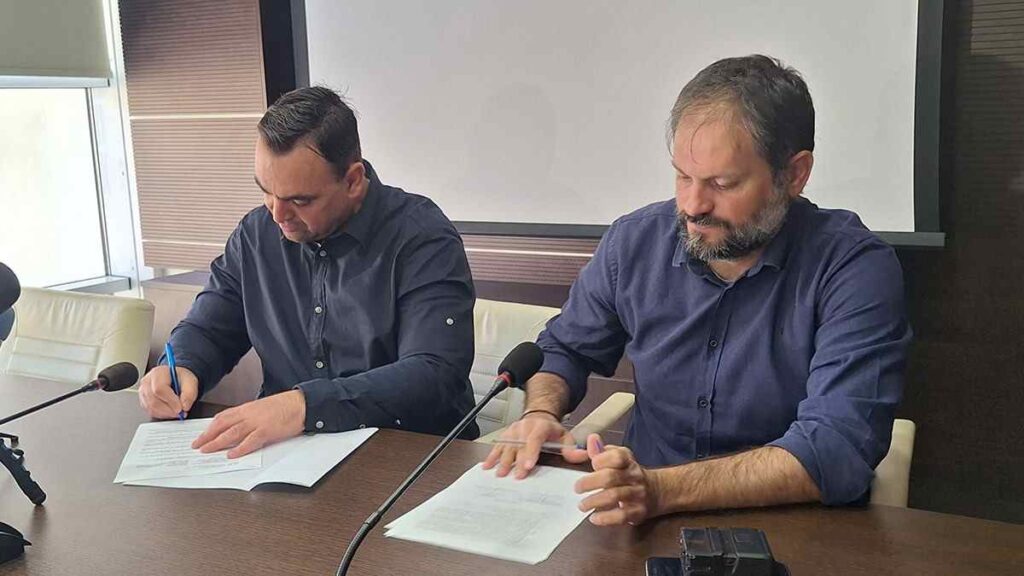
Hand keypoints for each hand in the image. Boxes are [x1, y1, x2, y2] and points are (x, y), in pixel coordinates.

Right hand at [138, 364, 198, 419]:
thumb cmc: (180, 378)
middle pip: (153, 400)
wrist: (176, 378)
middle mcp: (147, 382)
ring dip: (166, 413)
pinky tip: (170, 411)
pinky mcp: (143, 401)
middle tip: (180, 413)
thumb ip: (189, 393)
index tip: (180, 408)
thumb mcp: (191, 381)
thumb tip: (184, 406)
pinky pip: (150, 411)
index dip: (170, 401)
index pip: (159, 389)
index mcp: (158, 373)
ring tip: (176, 412)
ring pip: (151, 408)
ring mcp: (143, 391)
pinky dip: (161, 414)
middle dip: (169, 410)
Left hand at [192, 390, 306, 458]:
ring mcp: (257, 422)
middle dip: (207, 436)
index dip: (210, 427)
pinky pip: (250, 441)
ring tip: (206, 450)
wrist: (301, 403)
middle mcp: (249, 414)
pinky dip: (239, 449)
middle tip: (196, 445)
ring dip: (217, 442)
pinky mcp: (267, 431)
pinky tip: (231, 454)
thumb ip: (250, 416)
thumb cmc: (285, 406)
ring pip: (231, 433)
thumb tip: (239, 427)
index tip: (202, 435)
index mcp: (247, 408)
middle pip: (222, 425)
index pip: (223, 417)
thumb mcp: (263, 408)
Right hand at [482, 411, 587, 478]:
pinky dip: (491, 456)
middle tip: (517, 476)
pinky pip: (497, 446)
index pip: (535, 439)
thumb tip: (582, 455)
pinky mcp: (505, 435)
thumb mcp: (565, 437)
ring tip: (500, 474)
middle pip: (519, 446)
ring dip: (503, 460)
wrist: (539, 416)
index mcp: (540, 426)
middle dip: (517, 462)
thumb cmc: (551, 430)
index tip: (529, 465)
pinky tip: (487, 466)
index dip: (531, 452)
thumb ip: (571, 449)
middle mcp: (524, 427)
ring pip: (506, 446)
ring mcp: (513, 431)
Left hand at [576, 434, 659, 525]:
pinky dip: (605, 518)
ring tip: (582, 505)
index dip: (602, 459)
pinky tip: (594, 518)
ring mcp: (637, 494)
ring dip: (594, 501)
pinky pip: (622, 516)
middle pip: (611, 477)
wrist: (656, 491)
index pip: (618, 456)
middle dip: (590, 482)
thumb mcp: (618, 458)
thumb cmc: (628, 474)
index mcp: (628, 461)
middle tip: (577, 488)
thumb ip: (602, 450)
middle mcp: (634, 476)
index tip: (592, 463)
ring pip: (614, 496)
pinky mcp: (638, 512)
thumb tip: (591, 439)